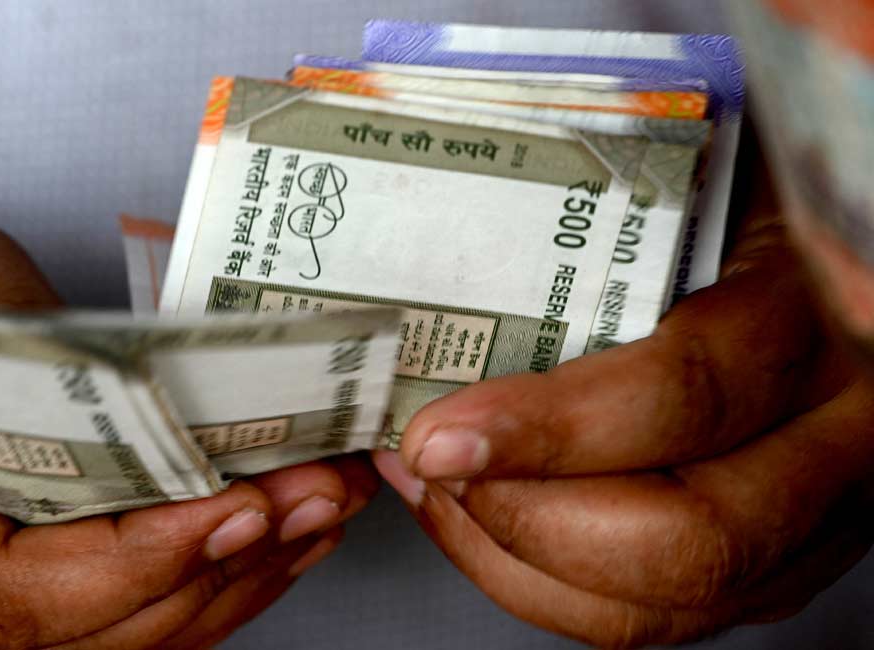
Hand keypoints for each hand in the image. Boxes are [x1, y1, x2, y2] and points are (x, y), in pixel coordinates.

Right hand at [0, 193, 376, 648]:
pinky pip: (75, 636)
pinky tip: (251, 539)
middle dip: (206, 577)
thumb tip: (198, 429)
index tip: (241, 505)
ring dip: (212, 588)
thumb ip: (48, 371)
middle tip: (312, 496)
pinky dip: (171, 591)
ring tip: (311, 510)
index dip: (134, 566)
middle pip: (60, 648)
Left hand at [375, 190, 873, 646]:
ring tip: (435, 486)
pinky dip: (545, 581)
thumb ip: (609, 216)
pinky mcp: (778, 560)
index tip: (437, 432)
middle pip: (688, 539)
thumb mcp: (700, 172)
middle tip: (431, 462)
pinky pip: (657, 612)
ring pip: (668, 603)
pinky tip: (480, 515)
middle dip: (523, 518)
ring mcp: (817, 515)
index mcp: (816, 316)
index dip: (550, 432)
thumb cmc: (743, 194)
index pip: (687, 398)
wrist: (822, 248)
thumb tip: (438, 256)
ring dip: (517, 560)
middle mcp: (840, 433)